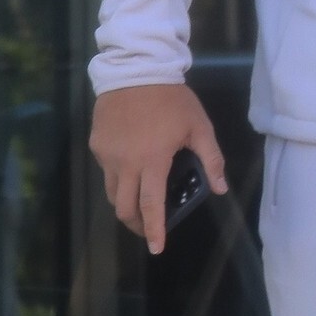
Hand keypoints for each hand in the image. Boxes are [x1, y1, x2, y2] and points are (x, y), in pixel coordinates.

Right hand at [89, 81, 227, 255]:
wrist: (135, 68)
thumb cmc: (172, 99)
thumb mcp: (199, 127)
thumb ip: (211, 159)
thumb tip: (219, 189)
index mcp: (152, 161)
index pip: (150, 205)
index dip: (153, 229)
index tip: (155, 247)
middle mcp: (124, 163)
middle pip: (124, 206)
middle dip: (135, 223)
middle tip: (147, 229)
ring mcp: (107, 154)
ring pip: (112, 191)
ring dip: (125, 203)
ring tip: (140, 202)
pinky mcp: (96, 143)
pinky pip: (106, 170)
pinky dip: (118, 178)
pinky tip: (131, 169)